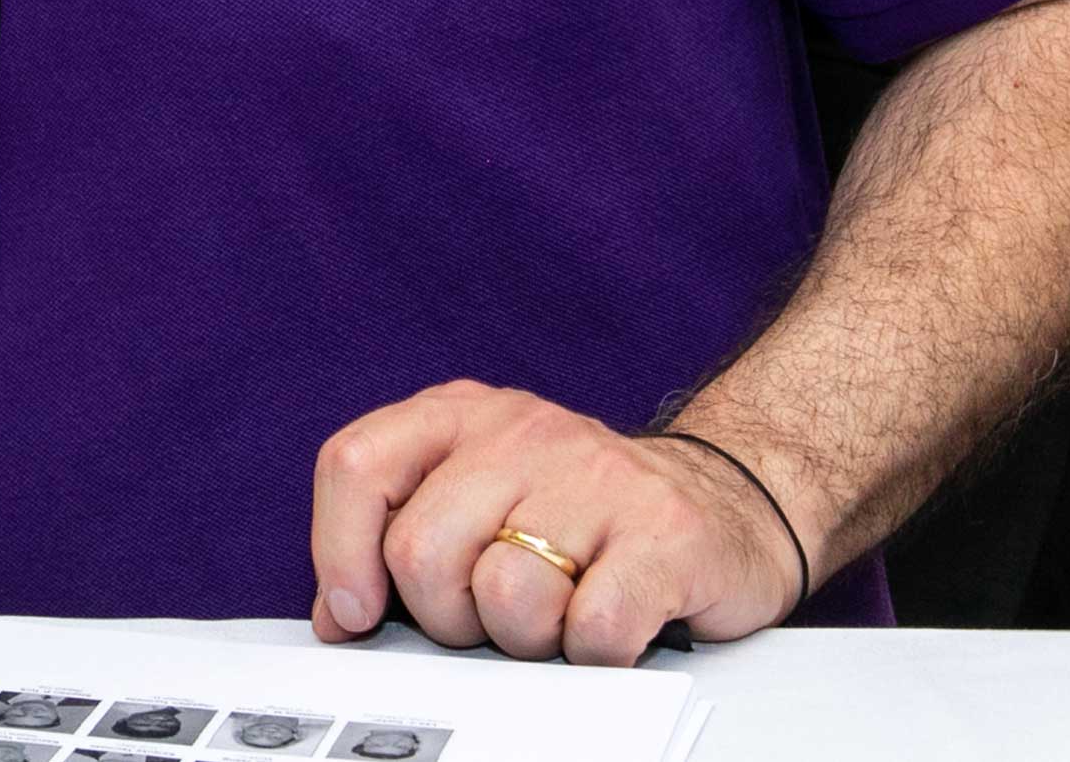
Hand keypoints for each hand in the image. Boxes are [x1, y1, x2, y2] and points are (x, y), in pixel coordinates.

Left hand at [309, 383, 802, 665]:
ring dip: (524, 636)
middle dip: (445, 615)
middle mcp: (525, 432)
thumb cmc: (588, 516)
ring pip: (504, 595)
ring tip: (559, 610)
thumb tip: (339, 616)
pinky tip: (611, 626)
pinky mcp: (664, 535)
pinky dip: (592, 654)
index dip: (339, 552)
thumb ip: (403, 538)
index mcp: (465, 415)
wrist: (729, 505)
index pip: (357, 465)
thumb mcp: (482, 500)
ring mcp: (599, 478)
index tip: (356, 610)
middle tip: (491, 616)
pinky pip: (590, 630)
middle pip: (421, 551)